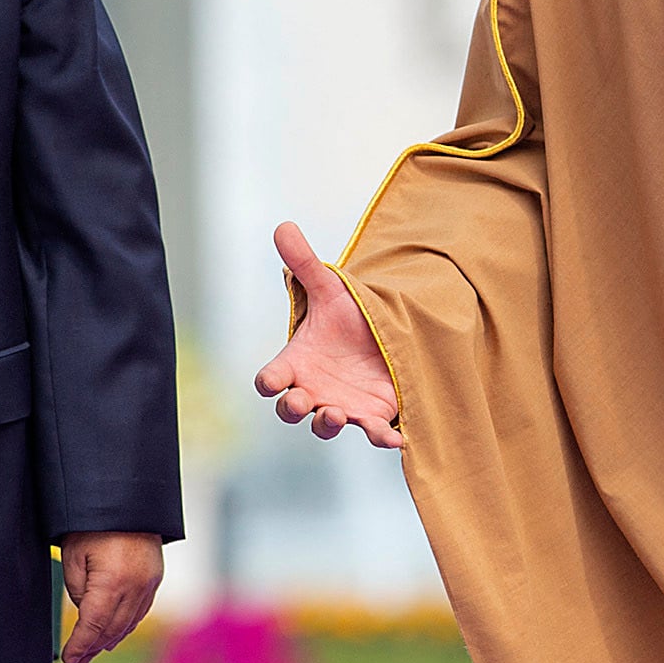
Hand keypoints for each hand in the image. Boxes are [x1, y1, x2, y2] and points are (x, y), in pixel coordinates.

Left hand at [60, 532, 162, 662]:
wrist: (126, 500)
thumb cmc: (94, 525)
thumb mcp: (74, 557)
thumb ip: (78, 591)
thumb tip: (85, 613)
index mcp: (112, 582)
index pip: (93, 626)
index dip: (80, 645)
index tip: (70, 657)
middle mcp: (136, 587)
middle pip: (113, 629)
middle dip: (94, 647)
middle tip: (79, 660)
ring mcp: (150, 583)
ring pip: (129, 623)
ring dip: (111, 640)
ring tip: (95, 651)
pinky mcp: (155, 577)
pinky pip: (141, 610)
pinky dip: (128, 625)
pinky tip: (117, 633)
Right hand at [253, 222, 400, 448]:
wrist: (385, 337)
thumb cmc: (349, 318)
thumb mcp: (332, 290)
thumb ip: (306, 263)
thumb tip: (283, 225)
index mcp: (297, 362)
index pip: (271, 378)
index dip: (268, 382)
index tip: (271, 381)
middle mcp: (314, 389)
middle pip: (291, 409)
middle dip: (293, 407)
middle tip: (301, 401)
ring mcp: (342, 405)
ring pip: (326, 424)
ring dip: (328, 424)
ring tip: (336, 415)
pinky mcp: (373, 415)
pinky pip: (375, 432)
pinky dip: (383, 437)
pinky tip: (395, 436)